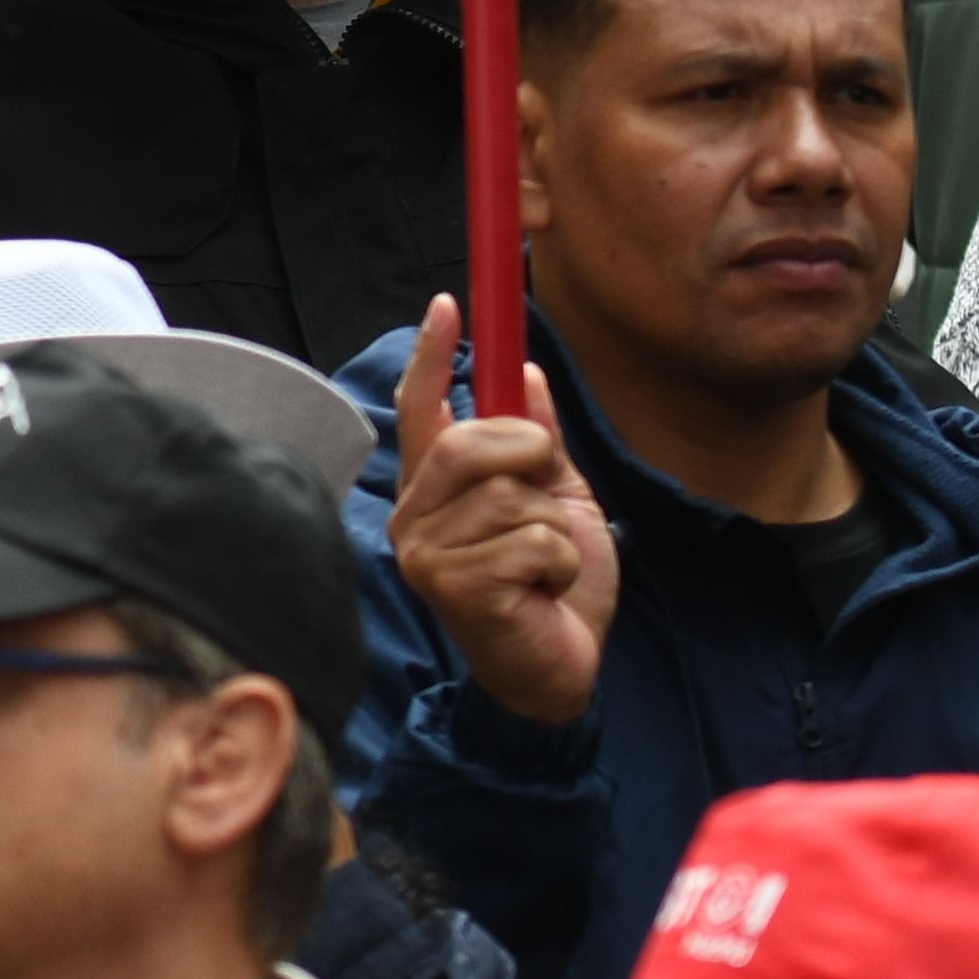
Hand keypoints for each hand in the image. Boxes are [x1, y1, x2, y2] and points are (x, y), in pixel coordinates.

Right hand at [384, 318, 616, 724]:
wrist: (561, 675)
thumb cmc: (554, 591)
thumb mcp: (559, 502)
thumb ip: (539, 446)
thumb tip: (528, 374)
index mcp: (436, 489)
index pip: (422, 407)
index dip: (435, 354)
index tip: (451, 304)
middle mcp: (417, 515)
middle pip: (472, 440)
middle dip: (532, 457)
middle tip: (548, 497)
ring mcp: (428, 552)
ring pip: (513, 494)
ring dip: (554, 528)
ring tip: (545, 565)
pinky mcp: (454, 587)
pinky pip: (532, 541)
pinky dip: (560, 564)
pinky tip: (544, 592)